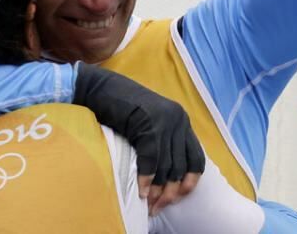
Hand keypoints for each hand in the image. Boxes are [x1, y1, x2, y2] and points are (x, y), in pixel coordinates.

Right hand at [73, 64, 204, 214]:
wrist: (100, 88)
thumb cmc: (121, 108)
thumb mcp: (149, 124)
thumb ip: (162, 142)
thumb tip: (167, 177)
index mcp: (182, 120)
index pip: (196, 156)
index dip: (190, 180)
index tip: (180, 196)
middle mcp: (178, 120)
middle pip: (181, 165)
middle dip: (171, 190)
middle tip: (159, 206)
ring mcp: (165, 121)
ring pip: (166, 166)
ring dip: (157, 189)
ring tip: (149, 204)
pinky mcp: (149, 125)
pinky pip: (150, 160)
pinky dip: (145, 179)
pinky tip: (140, 191)